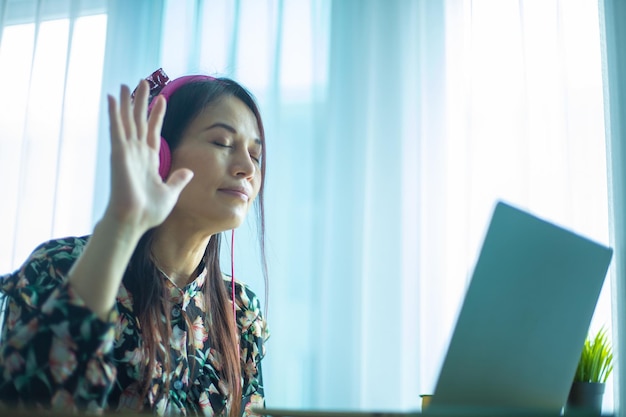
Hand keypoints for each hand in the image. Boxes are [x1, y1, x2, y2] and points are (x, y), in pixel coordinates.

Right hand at [105, 80, 192, 232]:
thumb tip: (188, 171)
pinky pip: (116, 129)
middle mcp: (137, 153)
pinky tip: (112, 98)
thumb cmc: (149, 212)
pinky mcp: (118, 154)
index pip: (153, 131)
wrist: (135, 221)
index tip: (162, 99)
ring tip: (125, 83)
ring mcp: (127, 152)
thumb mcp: (170, 192)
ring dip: (126, 102)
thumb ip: (178, 180)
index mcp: (149, 160)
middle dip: (141, 101)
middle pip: (138, 121)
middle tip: (143, 82)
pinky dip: (114, 113)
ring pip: (126, 121)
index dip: (157, 115)